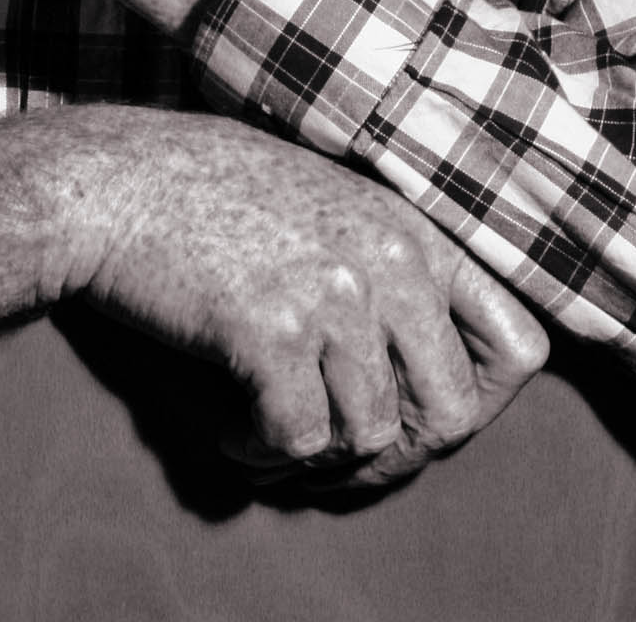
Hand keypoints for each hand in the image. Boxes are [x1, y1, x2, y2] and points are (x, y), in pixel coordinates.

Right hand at [69, 109, 547, 485]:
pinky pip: (298, 442)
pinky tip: (230, 425)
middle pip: (452, 413)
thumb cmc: (207, 192)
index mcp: (410, 227)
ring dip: (317, 453)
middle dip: (397, 450)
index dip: (483, 399)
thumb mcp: (326, 202)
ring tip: (267, 425)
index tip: (420, 409)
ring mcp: (332, 292)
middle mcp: (388, 258)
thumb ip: (388, 262)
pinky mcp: (272, 329)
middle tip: (336, 441)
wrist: (114, 182)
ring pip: (370, 438)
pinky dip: (261, 452)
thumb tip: (427, 368)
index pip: (522, 344)